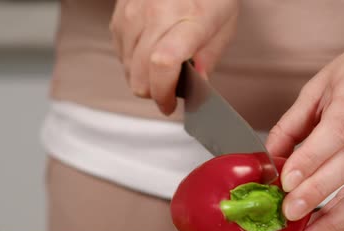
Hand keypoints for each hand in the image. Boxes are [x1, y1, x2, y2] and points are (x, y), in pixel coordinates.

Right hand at [109, 0, 238, 113]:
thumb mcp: (224, 26)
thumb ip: (209, 59)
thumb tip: (197, 88)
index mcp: (189, 18)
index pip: (164, 64)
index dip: (163, 93)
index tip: (170, 105)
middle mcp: (156, 13)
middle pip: (139, 73)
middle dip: (153, 93)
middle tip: (168, 94)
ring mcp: (133, 12)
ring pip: (126, 67)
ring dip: (142, 78)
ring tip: (161, 71)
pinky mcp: (119, 13)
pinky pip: (119, 52)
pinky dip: (132, 62)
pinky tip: (148, 54)